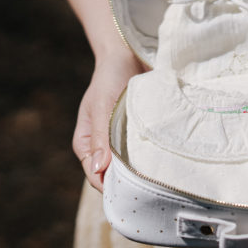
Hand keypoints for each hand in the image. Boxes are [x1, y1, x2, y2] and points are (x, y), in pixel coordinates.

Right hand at [73, 51, 145, 191]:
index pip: (95, 177)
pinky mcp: (137, 136)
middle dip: (129, 184)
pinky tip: (163, 161)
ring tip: (159, 176)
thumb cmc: (109, 78)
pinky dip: (150, 159)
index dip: (112, 187)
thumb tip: (99, 170)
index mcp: (85, 145)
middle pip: (113, 177)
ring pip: (129, 168)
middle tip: (151, 189)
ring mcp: (120, 143)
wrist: (127, 56)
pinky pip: (142, 155)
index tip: (133, 192)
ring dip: (142, 171)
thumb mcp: (101, 106)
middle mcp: (101, 148)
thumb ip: (100, 138)